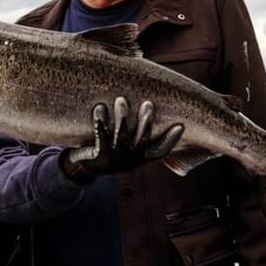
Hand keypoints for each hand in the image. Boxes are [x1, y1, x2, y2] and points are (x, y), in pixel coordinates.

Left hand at [61, 98, 183, 182]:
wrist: (84, 166)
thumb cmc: (109, 147)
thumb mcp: (125, 142)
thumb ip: (138, 129)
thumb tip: (151, 99)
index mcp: (140, 158)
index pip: (160, 151)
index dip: (171, 140)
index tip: (180, 125)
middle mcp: (130, 161)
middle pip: (142, 141)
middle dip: (145, 122)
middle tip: (148, 104)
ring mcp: (115, 161)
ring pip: (121, 137)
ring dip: (122, 117)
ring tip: (121, 100)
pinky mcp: (99, 158)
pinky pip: (100, 137)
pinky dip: (100, 122)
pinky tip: (99, 108)